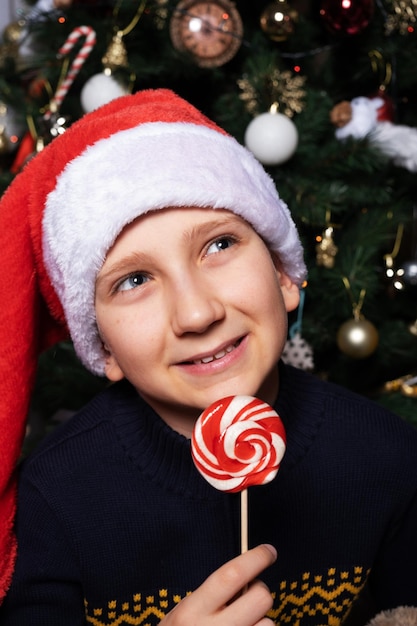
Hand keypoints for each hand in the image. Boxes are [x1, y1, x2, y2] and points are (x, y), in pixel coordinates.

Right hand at [160, 544, 276, 625]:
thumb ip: (212, 597)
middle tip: (248, 597)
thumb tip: (248, 576)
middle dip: (259, 592)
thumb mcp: (186, 613)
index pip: (231, 576)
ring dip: (260, 622)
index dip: (255, 559)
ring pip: (268, 624)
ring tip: (242, 625)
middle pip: (261, 598)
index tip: (269, 551)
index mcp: (193, 611)